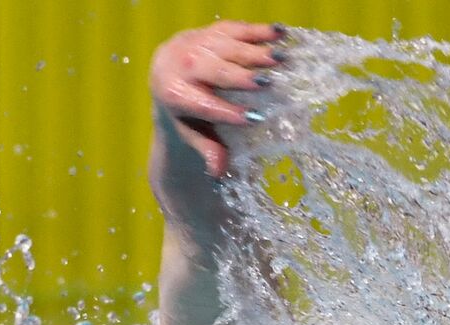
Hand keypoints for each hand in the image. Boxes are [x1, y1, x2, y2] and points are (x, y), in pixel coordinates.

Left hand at [149, 21, 285, 177]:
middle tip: (269, 82)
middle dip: (241, 77)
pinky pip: (233, 28)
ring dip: (255, 51)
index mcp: (172, 94)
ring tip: (281, 58)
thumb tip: (217, 172)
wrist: (167, 72)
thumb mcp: (192, 131)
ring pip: (225, 45)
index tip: (253, 118)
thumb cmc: (185, 111)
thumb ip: (207, 149)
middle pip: (213, 70)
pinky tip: (280, 33)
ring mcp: (192, 43)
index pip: (201, 105)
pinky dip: (257, 31)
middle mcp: (179, 65)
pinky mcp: (207, 30)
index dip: (226, 111)